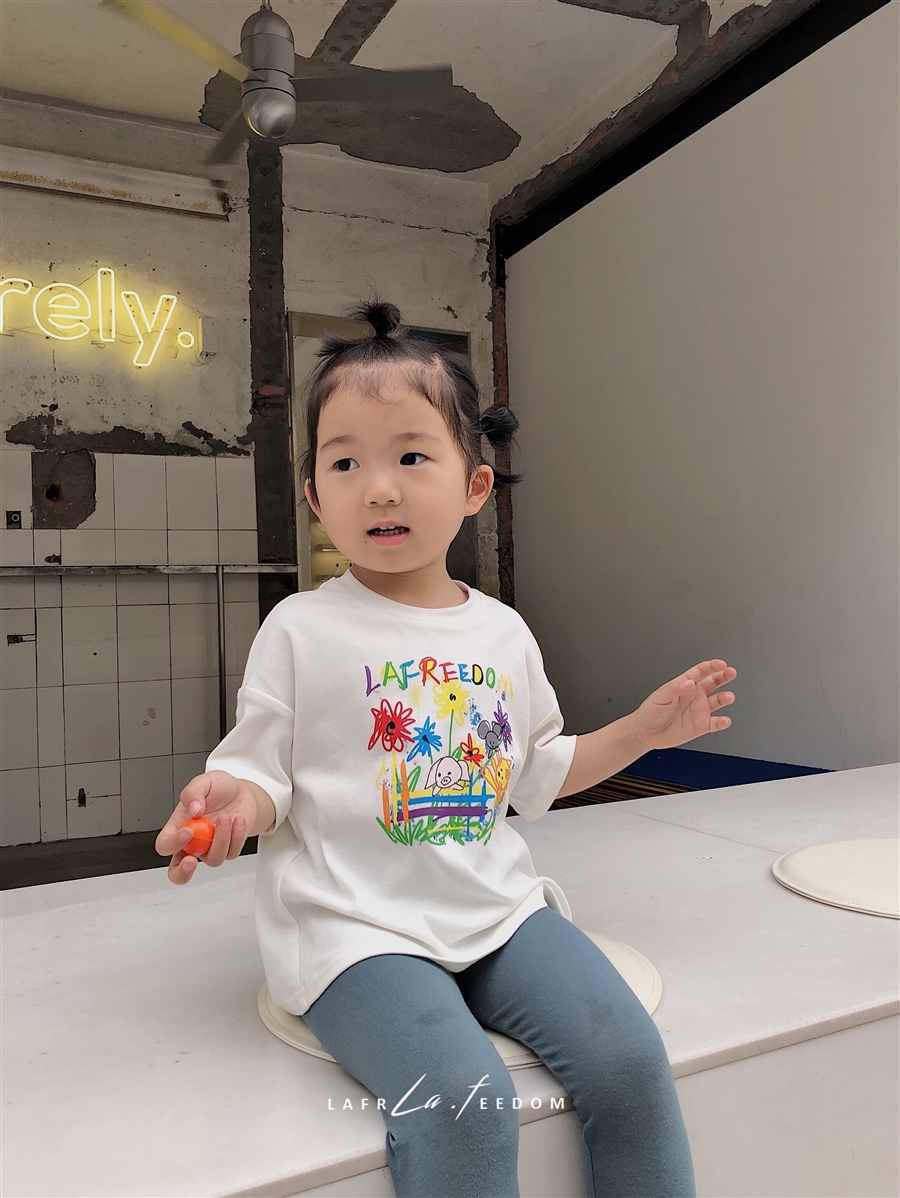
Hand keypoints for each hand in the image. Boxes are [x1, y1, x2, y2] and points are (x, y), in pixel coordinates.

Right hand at [156, 770, 257, 885]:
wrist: (241, 791)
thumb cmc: (217, 788)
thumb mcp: (203, 782)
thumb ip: (193, 792)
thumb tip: (194, 809)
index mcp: (178, 826)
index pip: (165, 845)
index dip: (172, 844)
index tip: (187, 831)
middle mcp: (192, 842)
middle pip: (177, 871)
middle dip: (182, 872)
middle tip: (192, 861)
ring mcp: (210, 848)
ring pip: (212, 860)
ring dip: (221, 840)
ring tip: (226, 817)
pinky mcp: (229, 849)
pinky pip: (232, 853)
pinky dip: (237, 836)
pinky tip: (238, 820)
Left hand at [632, 660, 736, 753]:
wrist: (645, 733)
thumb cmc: (650, 711)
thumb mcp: (660, 696)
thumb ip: (675, 688)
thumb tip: (689, 683)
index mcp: (684, 685)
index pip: (701, 672)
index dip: (712, 666)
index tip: (721, 664)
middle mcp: (694, 696)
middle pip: (713, 682)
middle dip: (723, 676)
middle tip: (731, 673)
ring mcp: (699, 710)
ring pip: (717, 701)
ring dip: (724, 698)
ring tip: (728, 697)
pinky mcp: (701, 726)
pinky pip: (715, 724)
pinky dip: (722, 722)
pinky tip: (724, 720)